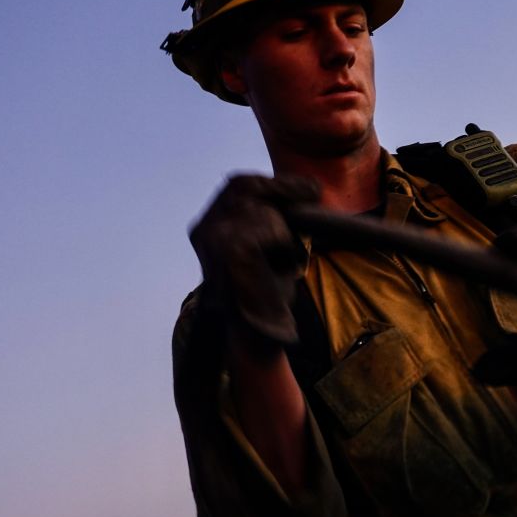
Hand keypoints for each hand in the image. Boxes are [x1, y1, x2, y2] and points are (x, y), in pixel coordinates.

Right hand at [189, 174, 319, 345]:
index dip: (272, 181)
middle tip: (312, 191)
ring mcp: (214, 238)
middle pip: (245, 186)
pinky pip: (271, 229)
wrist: (257, 335)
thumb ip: (265, 216)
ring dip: (282, 226)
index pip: (237, 185)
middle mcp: (204, 229)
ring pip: (260, 207)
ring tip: (286, 250)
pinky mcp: (232, 250)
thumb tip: (293, 188)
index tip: (305, 186)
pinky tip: (283, 261)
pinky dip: (284, 243)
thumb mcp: (261, 245)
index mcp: (206, 226)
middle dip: (283, 187)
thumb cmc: (264, 291)